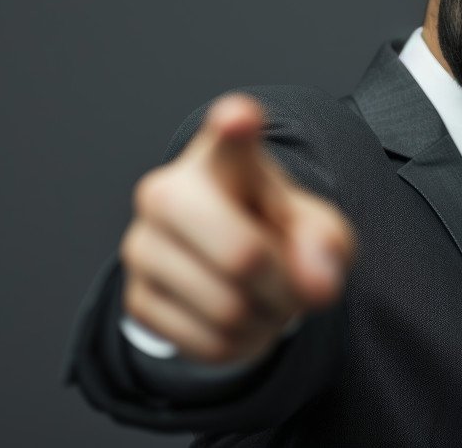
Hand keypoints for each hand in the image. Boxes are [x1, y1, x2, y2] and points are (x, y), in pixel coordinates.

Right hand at [120, 93, 354, 362]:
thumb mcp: (318, 229)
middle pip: (242, 256)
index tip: (240, 117)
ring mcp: (142, 245)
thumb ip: (327, 244)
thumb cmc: (277, 230)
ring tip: (266, 296)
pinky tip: (242, 318)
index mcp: (224, 157)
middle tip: (295, 282)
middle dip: (283, 284)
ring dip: (267, 318)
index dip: (236, 127)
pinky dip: (242, 343)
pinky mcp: (135, 299)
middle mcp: (167, 191)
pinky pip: (209, 342)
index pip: (229, 136)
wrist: (237, 268)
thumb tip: (315, 284)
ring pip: (228, 309)